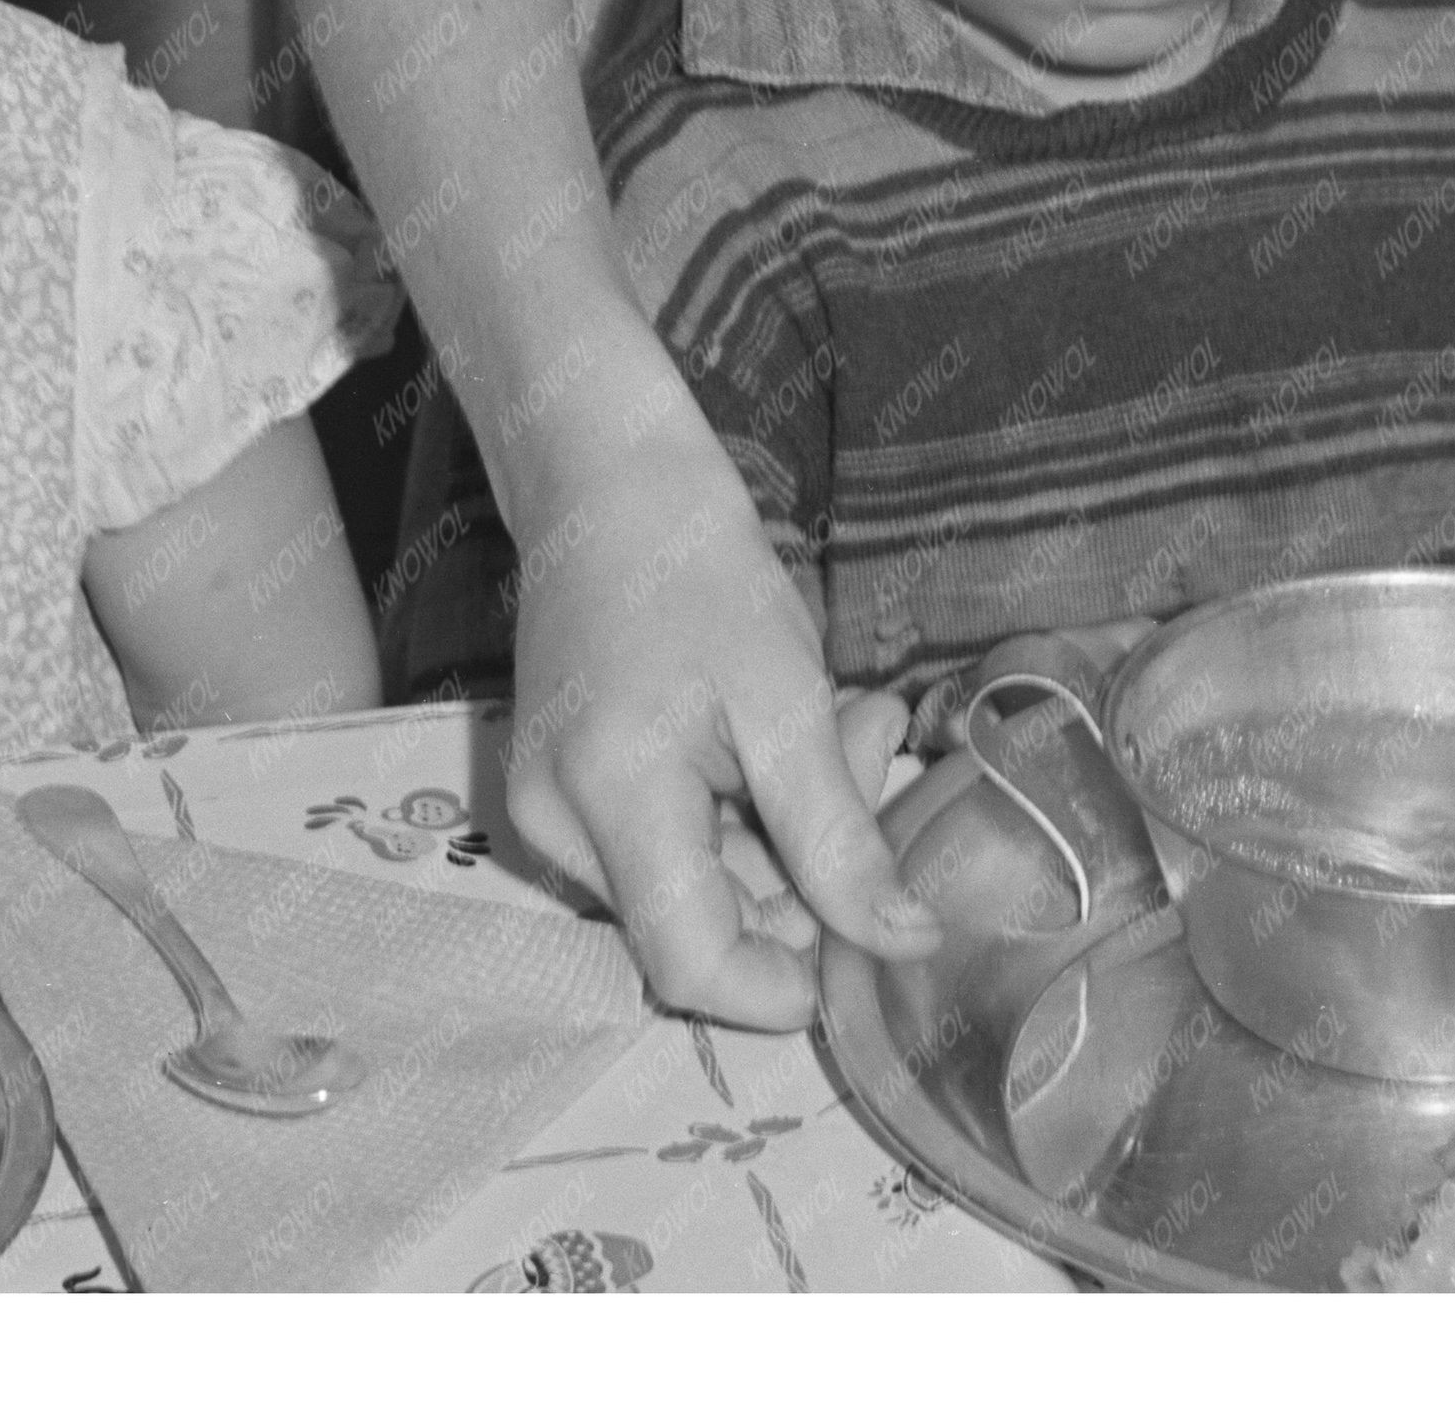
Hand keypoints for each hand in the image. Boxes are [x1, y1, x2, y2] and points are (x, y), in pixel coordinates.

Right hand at [497, 405, 936, 1027]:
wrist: (600, 469)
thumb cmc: (697, 563)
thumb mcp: (787, 696)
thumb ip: (839, 838)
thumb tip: (905, 945)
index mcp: (605, 798)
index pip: (691, 965)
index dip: (784, 983)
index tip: (867, 933)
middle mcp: (556, 826)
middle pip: (701, 921)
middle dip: (806, 868)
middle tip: (873, 744)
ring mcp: (550, 810)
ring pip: (694, 884)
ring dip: (784, 831)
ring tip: (842, 716)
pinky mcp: (561, 789)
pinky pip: (667, 843)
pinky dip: (739, 809)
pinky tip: (782, 730)